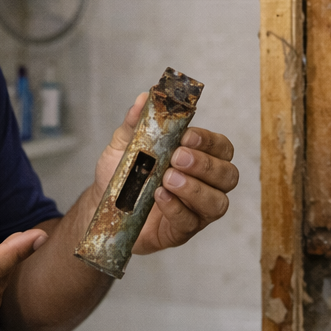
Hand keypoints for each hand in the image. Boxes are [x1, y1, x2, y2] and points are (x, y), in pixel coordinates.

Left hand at [91, 93, 238, 255]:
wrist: (102, 204)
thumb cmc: (122, 173)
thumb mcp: (124, 144)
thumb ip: (136, 122)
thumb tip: (144, 98)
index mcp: (199, 157)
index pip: (220, 147)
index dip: (208, 141)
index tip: (186, 136)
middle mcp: (206, 184)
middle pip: (228, 175)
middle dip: (205, 165)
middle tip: (177, 158)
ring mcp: (196, 210)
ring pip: (217, 203)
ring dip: (195, 189)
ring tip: (168, 179)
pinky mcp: (181, 231)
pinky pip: (190, 223)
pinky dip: (176, 208)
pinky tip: (160, 196)